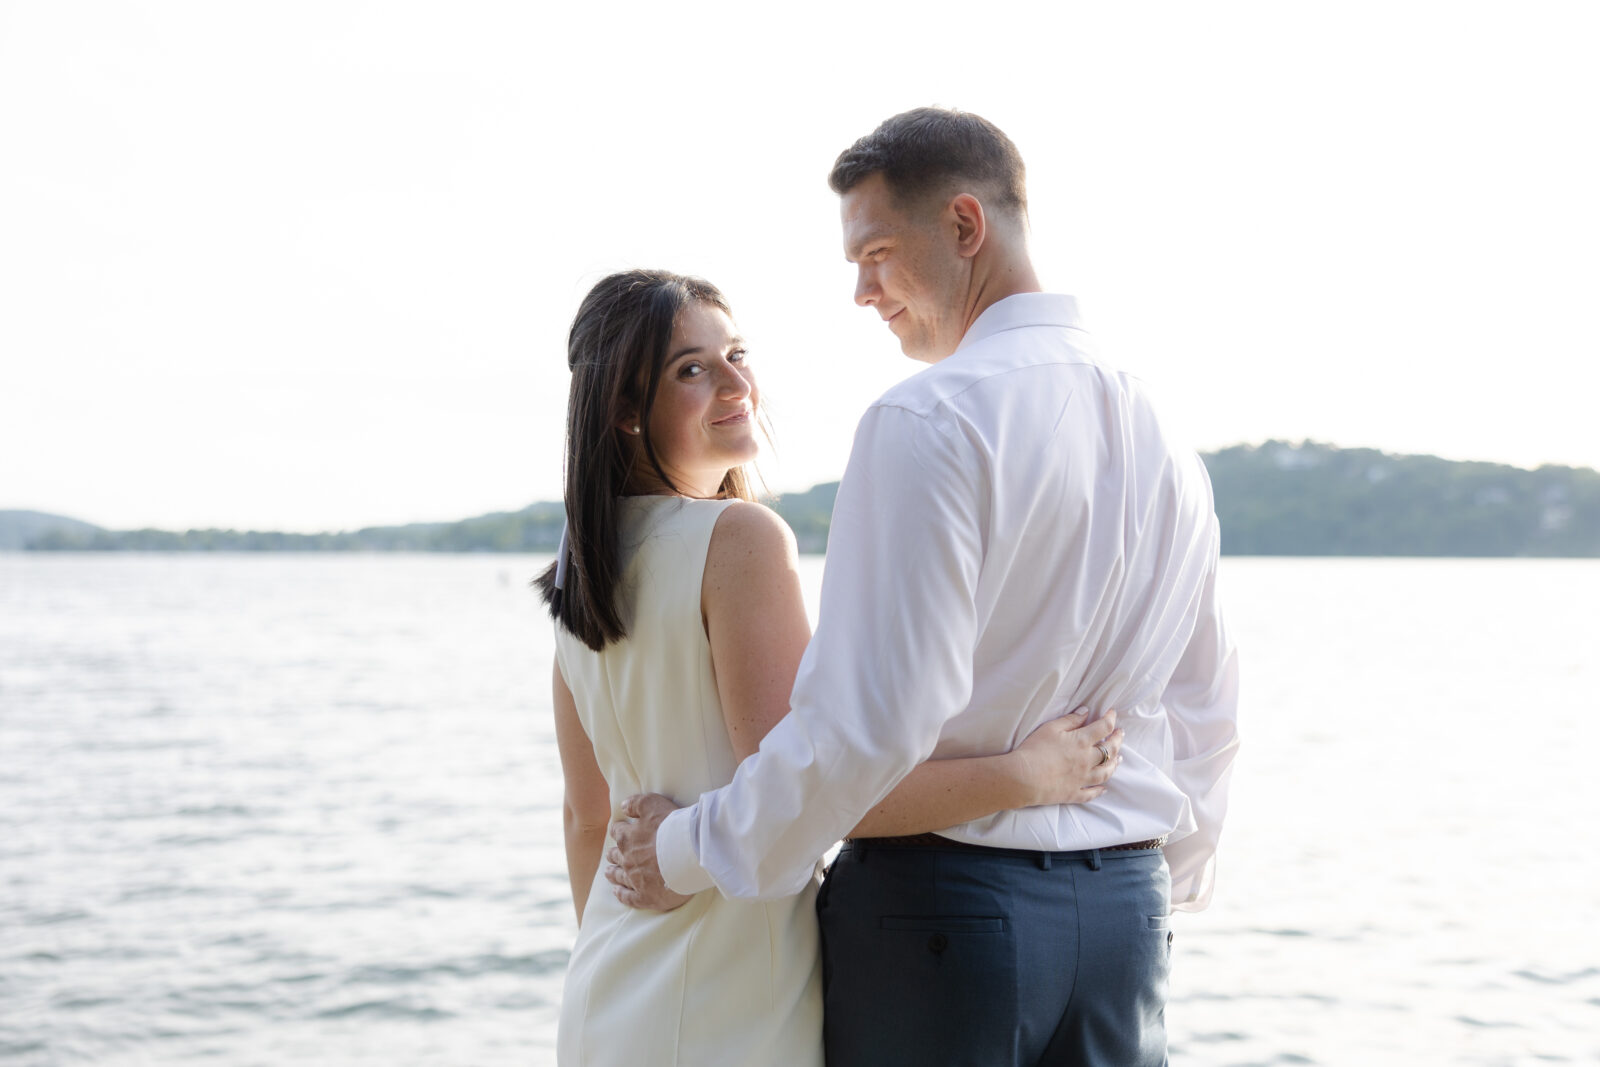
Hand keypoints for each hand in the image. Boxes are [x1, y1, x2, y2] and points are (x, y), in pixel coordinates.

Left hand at [605, 793, 692, 912]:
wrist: (689, 855)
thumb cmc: (672, 827)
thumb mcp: (652, 804)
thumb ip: (635, 803)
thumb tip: (623, 806)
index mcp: (627, 837)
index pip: (617, 832)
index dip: (618, 830)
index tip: (620, 830)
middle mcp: (626, 859)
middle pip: (615, 856)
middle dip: (613, 854)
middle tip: (612, 855)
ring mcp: (634, 879)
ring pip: (619, 877)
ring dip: (613, 874)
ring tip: (609, 873)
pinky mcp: (645, 896)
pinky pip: (628, 897)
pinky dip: (621, 894)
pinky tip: (617, 892)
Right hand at [1009, 708, 1122, 806]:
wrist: (1023, 778)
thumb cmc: (1034, 750)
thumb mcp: (1050, 728)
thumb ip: (1070, 720)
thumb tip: (1085, 712)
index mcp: (1081, 742)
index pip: (1103, 728)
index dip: (1110, 719)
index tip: (1112, 713)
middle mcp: (1087, 760)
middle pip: (1110, 750)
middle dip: (1117, 740)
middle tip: (1121, 734)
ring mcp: (1082, 778)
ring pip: (1106, 772)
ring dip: (1114, 764)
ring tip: (1120, 759)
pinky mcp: (1074, 793)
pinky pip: (1092, 793)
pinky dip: (1100, 790)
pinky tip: (1104, 788)